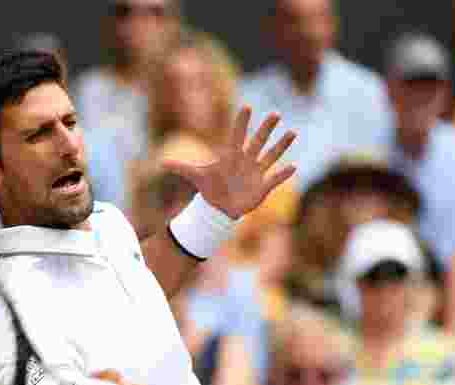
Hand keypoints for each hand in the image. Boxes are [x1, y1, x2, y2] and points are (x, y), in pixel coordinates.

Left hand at [163, 107, 296, 219]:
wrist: (221, 207)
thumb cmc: (210, 188)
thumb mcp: (196, 176)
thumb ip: (181, 168)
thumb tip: (161, 162)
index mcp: (231, 155)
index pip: (237, 135)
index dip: (241, 122)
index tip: (247, 107)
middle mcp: (246, 160)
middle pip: (258, 141)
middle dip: (267, 128)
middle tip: (276, 113)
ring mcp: (256, 172)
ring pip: (271, 156)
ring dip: (281, 145)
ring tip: (292, 132)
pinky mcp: (262, 187)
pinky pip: (275, 178)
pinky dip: (284, 174)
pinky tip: (293, 167)